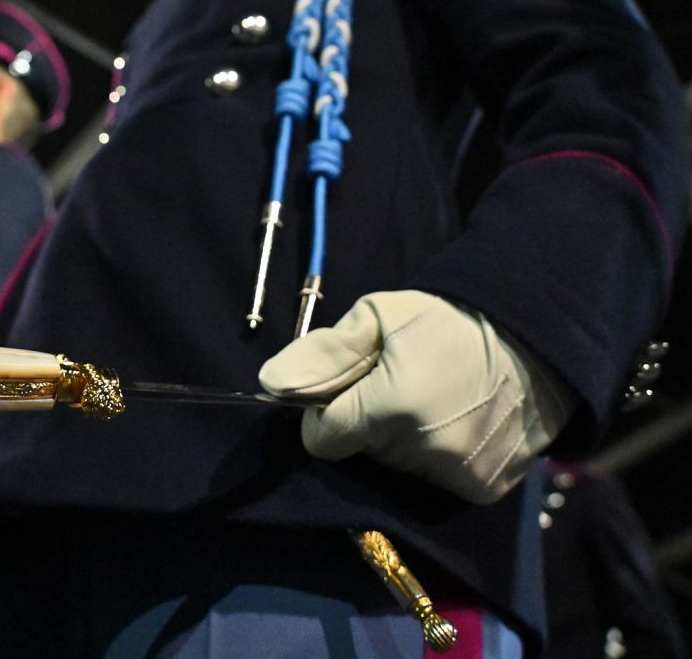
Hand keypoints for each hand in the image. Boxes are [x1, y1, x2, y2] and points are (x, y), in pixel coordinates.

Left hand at [259, 290, 573, 503]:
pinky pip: (435, 480)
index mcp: (391, 405)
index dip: (326, 415)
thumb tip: (272, 383)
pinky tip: (457, 420)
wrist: (534, 338)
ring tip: (432, 399)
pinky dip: (436, 457)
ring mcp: (457, 475)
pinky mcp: (484, 490)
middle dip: (366, 423)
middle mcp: (423, 450)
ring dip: (401, 441)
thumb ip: (323, 353)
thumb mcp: (378, 316)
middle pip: (361, 454)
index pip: (323, 438)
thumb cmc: (446, 319)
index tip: (348, 391)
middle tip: (400, 384)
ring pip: (397, 469)